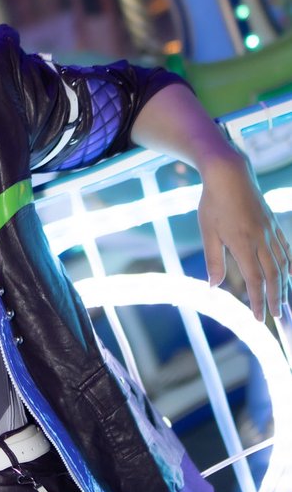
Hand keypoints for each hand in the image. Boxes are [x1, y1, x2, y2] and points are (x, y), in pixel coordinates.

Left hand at [197, 147, 289, 320]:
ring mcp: (270, 231)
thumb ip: (213, 261)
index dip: (258, 300)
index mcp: (243, 243)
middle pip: (273, 275)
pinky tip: (290, 275)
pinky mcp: (273, 224)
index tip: (259, 318)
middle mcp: (261, 239)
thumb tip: (213, 287)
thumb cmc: (213, 203)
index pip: (255, 280)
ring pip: (283, 264)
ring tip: (285, 302)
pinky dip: (289, 265)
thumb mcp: (208, 232)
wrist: (229, 173)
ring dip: (285, 285)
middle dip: (276, 298)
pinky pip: (286, 249)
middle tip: (277, 317)